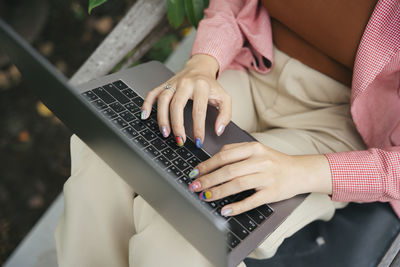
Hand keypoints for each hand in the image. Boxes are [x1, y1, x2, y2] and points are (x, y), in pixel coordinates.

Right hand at [141, 54, 231, 147]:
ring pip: (163, 100)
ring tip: (165, 133)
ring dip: (162, 118)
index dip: (198, 128)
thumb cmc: (211, 86)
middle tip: (179, 140)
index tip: (198, 141)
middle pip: (177, 105)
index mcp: (202, 87)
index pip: (199, 110)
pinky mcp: (164, 84)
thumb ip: (225, 115)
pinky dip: (146, 104)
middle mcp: (185, 83)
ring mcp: (173, 83)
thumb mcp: (224, 98)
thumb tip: (218, 130)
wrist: (200, 67)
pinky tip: (145, 116)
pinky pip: (152, 93)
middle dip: (177, 125)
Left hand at [187, 142, 332, 215]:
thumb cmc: (275, 161)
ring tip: (205, 196)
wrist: (300, 171)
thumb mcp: (257, 150)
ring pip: (237, 185)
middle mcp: (260, 161)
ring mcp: (267, 177)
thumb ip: (236, 152)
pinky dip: (236, 206)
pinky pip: (251, 201)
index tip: (194, 172)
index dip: (207, 165)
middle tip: (194, 186)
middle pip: (228, 170)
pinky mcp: (272, 192)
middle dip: (208, 179)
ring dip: (218, 192)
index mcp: (253, 148)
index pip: (224, 155)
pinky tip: (225, 210)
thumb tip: (211, 161)